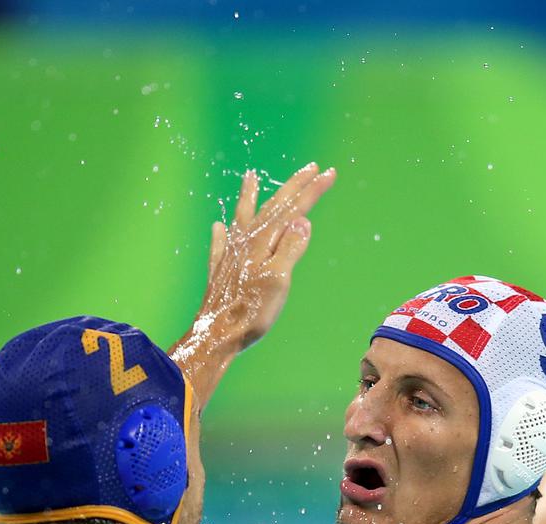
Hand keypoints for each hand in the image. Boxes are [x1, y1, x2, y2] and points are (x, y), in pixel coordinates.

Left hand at [173, 164, 334, 401]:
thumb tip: (302, 220)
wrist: (217, 334)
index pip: (293, 209)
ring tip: (250, 176)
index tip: (329, 173)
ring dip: (249, 195)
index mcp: (264, 242)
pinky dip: (223, 233)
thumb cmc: (252, 311)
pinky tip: (218, 226)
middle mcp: (246, 241)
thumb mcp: (279, 280)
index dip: (312, 191)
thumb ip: (290, 248)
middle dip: (293, 186)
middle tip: (310, 168)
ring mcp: (231, 254)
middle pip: (273, 206)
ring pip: (243, 216)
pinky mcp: (221, 270)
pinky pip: (221, 243)